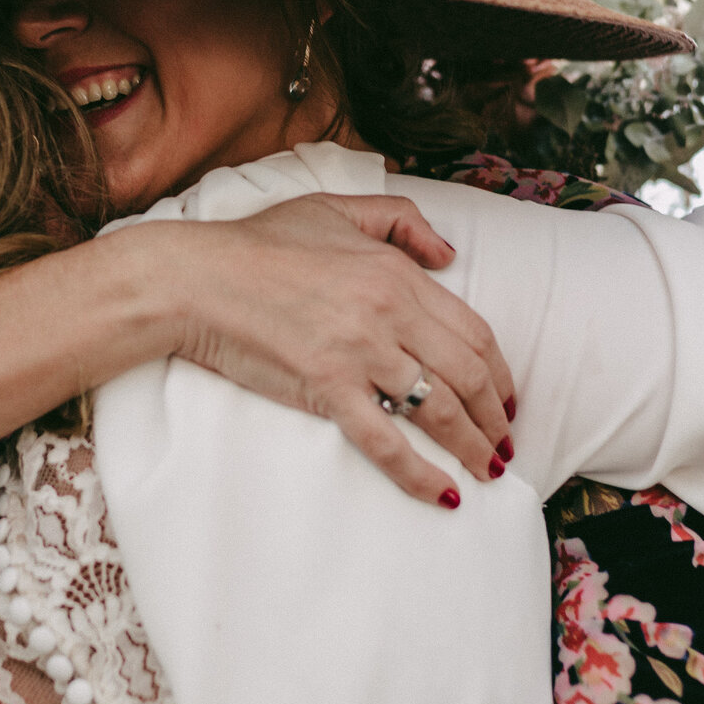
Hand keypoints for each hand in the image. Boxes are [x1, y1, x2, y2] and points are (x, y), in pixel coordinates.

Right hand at [145, 195, 517, 501]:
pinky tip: (444, 494)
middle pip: (468, 374)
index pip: (473, 331)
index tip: (506, 398)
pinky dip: (421, 473)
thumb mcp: (335, 209)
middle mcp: (389, 312)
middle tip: (503, 443)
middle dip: (496, 416)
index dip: (500, 372)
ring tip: (488, 470)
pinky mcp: (326, 389)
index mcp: (396, 272)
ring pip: (439, 410)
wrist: (196, 278)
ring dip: (474, 446)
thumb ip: (401, 220)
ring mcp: (359, 353)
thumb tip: (449, 254)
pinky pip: (386, 441)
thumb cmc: (260, 243)